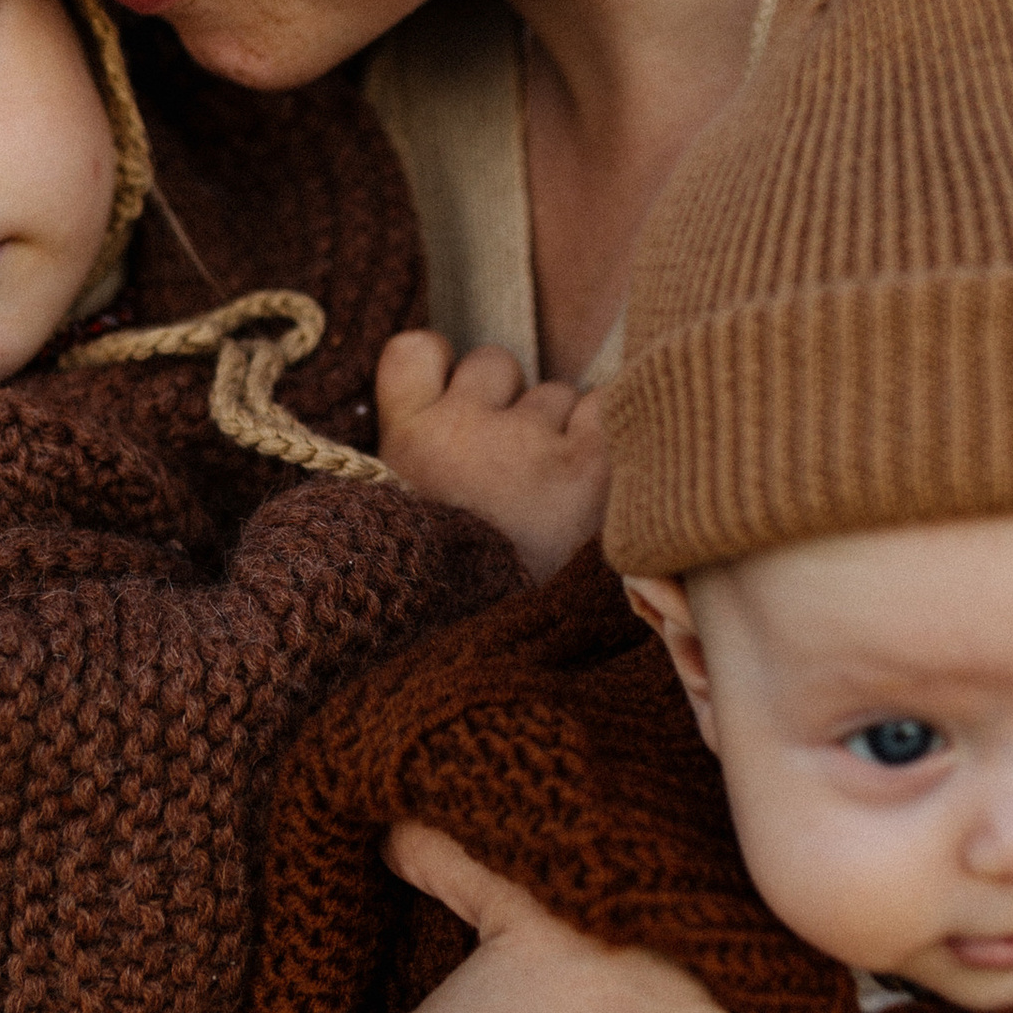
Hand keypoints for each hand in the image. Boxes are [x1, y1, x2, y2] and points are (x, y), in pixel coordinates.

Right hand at [376, 332, 609, 582]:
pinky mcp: (588, 465)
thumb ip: (428, 462)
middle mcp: (460, 429)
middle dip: (508, 406)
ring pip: (555, 392)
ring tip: (551, 500)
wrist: (489, 662)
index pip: (415, 350)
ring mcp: (525, 444)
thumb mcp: (406, 527)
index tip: (451, 401)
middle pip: (495, 366)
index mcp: (404, 444)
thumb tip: (474, 402)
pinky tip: (593, 484)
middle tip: (510, 477)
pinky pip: (607, 406)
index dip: (440, 368)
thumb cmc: (452, 598)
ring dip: (560, 430)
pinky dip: (606, 438)